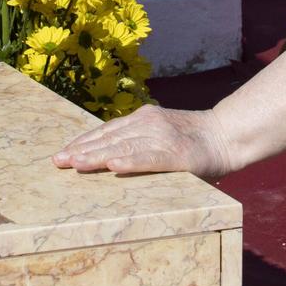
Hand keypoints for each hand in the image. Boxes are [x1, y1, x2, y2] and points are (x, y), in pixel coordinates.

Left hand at [52, 105, 237, 179]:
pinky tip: (113, 166)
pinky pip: (150, 158)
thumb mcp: (161, 134)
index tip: (63, 152)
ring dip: (97, 156)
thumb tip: (109, 155)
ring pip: (124, 147)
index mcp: (144, 119)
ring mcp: (163, 137)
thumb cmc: (193, 141)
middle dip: (82, 150)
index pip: (107, 131)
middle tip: (57, 161)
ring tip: (76, 163)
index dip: (84, 141)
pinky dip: (130, 162)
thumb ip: (139, 141)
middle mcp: (149, 124)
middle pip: (109, 138)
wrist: (228, 135)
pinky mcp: (177, 154)